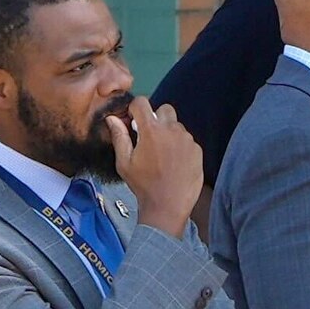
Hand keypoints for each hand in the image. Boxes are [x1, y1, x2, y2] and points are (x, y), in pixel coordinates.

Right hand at [111, 99, 206, 237]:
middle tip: (150, 137)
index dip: (135, 109)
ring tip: (163, 154)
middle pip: (164, 109)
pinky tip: (175, 163)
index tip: (134, 121)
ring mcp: (187, 139)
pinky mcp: (197, 150)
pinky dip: (180, 146)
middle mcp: (171, 129)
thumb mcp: (124, 163)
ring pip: (177, 126)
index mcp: (151, 130)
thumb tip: (112, 118)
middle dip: (156, 118)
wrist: (168, 206)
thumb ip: (119, 137)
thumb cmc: (143, 185)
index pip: (142, 102)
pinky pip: (187, 140)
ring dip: (169, 133)